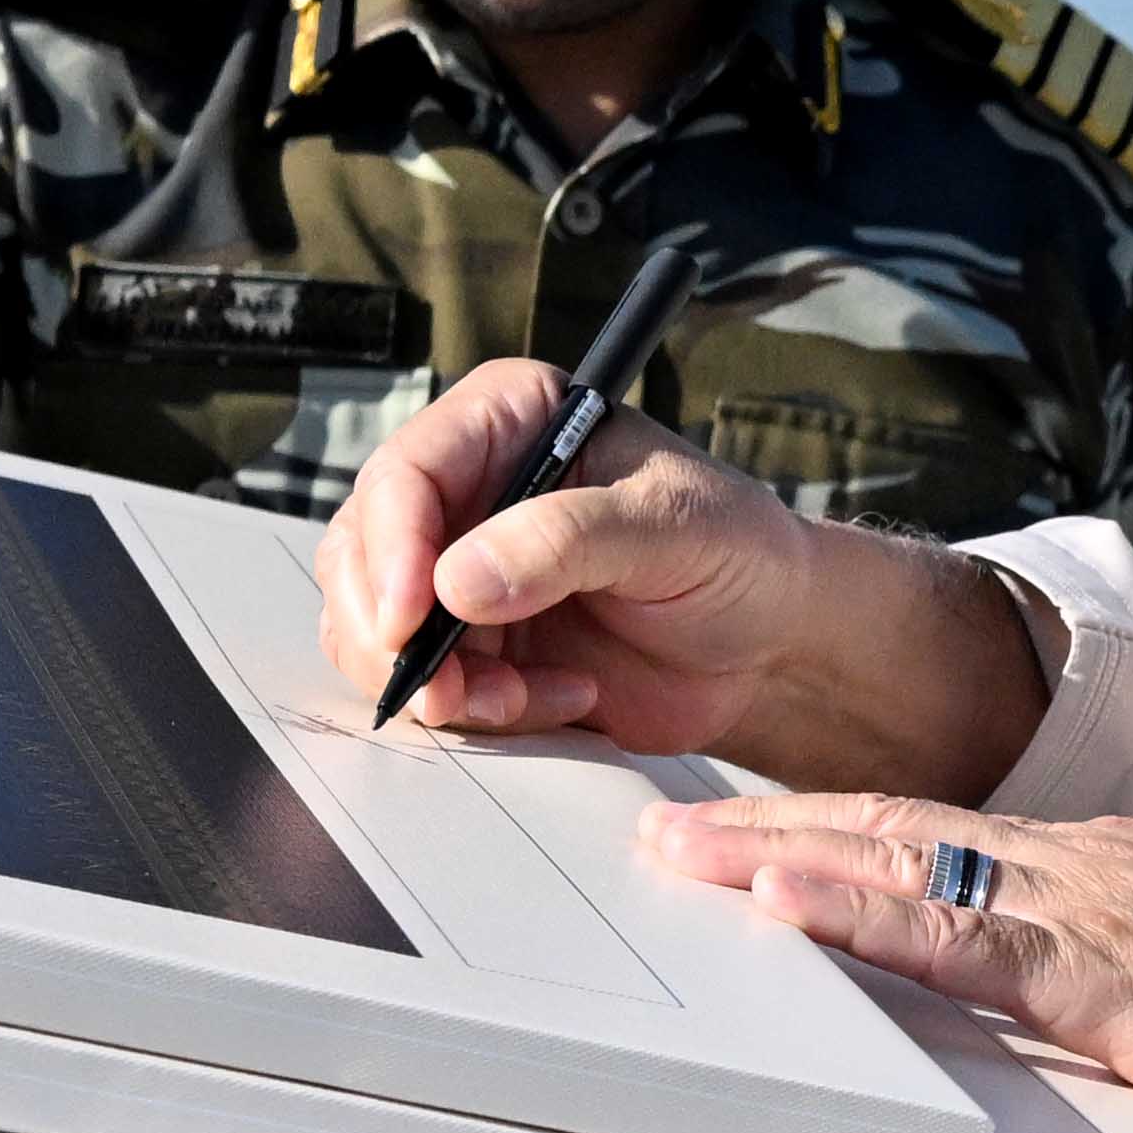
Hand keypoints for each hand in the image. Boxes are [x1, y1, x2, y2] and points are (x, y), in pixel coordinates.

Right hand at [313, 364, 1047, 797]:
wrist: (772, 643)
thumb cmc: (738, 554)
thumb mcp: (672, 529)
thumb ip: (567, 541)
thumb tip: (454, 582)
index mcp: (509, 420)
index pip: (407, 472)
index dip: (390, 549)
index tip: (410, 619)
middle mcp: (468, 490)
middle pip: (361, 553)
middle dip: (391, 632)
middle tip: (448, 692)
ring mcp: (460, 571)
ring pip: (373, 627)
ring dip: (433, 682)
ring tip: (521, 702)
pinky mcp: (474, 645)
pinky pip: (425, 685)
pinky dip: (474, 712)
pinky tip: (559, 703)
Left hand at [643, 793, 1132, 1132]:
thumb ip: (1098, 993)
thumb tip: (1021, 1020)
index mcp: (1110, 868)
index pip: (940, 832)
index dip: (830, 828)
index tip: (740, 835)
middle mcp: (1091, 863)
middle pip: (896, 825)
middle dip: (770, 824)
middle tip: (660, 828)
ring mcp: (1097, 908)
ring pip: (908, 858)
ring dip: (781, 852)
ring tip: (680, 853)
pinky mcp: (1109, 975)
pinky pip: (962, 936)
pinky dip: (864, 911)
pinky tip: (785, 900)